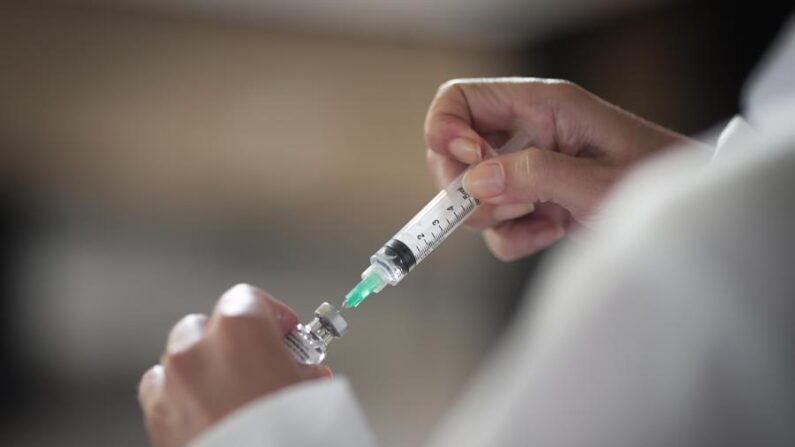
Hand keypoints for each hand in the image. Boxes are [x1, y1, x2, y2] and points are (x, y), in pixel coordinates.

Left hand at [138, 284, 330, 446]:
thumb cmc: (290, 433)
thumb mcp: (315, 391)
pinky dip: (180, 394)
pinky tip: (206, 413)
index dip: (272, 315)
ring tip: (233, 392)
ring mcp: (172, 381)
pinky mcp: (157, 416)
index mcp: (239, 329)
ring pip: (181, 355)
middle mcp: (197, 347)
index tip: (286, 334)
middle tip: (262, 365)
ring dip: (204, 365)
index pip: (249, 299)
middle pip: (209, 324)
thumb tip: (301, 372)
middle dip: (233, 341)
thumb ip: (305, 368)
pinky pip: (162, 390)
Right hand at [425, 78, 701, 260]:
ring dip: (495, 216)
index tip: (470, 166)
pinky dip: (514, 238)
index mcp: (540, 105)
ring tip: (542, 217)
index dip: (447, 131)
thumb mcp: (597, 180)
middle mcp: (526, 132)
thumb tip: (474, 181)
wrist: (685, 221)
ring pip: (471, 194)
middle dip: (465, 186)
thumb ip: (534, 175)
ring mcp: (526, 169)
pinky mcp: (531, 202)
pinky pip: (495, 225)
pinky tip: (552, 232)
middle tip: (504, 205)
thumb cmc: (656, 183)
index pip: (460, 99)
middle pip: (453, 151)